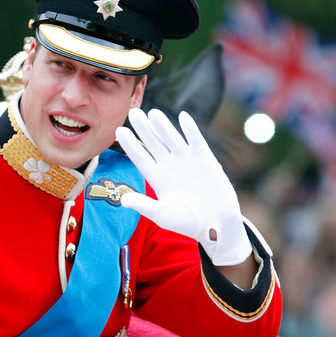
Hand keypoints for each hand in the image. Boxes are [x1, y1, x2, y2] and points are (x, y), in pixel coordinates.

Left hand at [115, 108, 251, 265]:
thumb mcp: (163, 215)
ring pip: (171, 139)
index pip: (140, 157)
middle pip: (153, 143)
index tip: (119, 130)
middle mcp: (169, 166)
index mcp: (156, 177)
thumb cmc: (188, 223)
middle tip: (132, 112)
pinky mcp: (205, 160)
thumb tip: (123, 200)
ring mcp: (186, 161)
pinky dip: (190, 129)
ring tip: (152, 112)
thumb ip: (144, 206)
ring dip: (163, 126)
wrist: (216, 225)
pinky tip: (182, 116)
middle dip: (143, 128)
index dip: (130, 144)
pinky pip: (196, 141)